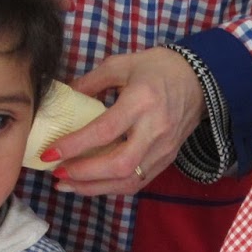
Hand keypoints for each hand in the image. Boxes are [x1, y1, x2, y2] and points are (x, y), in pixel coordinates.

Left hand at [47, 50, 205, 194]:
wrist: (201, 80)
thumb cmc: (159, 68)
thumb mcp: (123, 64)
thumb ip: (92, 81)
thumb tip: (64, 96)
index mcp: (142, 101)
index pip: (105, 131)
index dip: (75, 145)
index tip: (49, 152)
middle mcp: (155, 129)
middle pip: (118, 165)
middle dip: (83, 174)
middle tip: (57, 173)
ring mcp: (164, 148)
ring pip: (128, 180)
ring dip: (94, 188)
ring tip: (67, 185)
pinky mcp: (167, 160)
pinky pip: (137, 182)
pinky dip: (111, 187)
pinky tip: (91, 185)